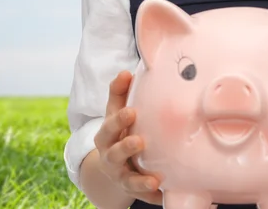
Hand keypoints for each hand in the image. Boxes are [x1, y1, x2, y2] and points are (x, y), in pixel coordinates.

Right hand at [93, 70, 164, 204]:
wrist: (114, 163)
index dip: (119, 119)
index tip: (132, 111)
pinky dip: (150, 195)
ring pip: (127, 179)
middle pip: (114, 153)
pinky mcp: (132, 188)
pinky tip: (161, 193)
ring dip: (139, 179)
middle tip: (140, 142)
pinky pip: (141, 194)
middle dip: (126, 148)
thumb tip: (125, 72)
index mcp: (107, 135)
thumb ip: (119, 91)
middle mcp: (110, 156)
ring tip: (154, 178)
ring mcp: (121, 175)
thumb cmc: (120, 128)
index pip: (109, 126)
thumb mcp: (116, 110)